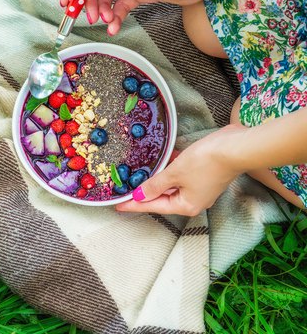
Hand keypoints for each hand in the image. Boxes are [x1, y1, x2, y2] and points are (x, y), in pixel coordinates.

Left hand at [115, 125, 246, 215]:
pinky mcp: (204, 176)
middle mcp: (194, 201)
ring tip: (139, 179)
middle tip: (126, 192)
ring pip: (172, 186)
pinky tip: (161, 161)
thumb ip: (156, 185)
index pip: (153, 206)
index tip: (119, 206)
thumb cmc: (206, 161)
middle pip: (162, 198)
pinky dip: (170, 171)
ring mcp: (200, 189)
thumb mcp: (175, 173)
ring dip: (157, 181)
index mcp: (186, 205)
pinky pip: (181, 177)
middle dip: (145, 193)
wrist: (236, 147)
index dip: (134, 205)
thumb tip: (140, 196)